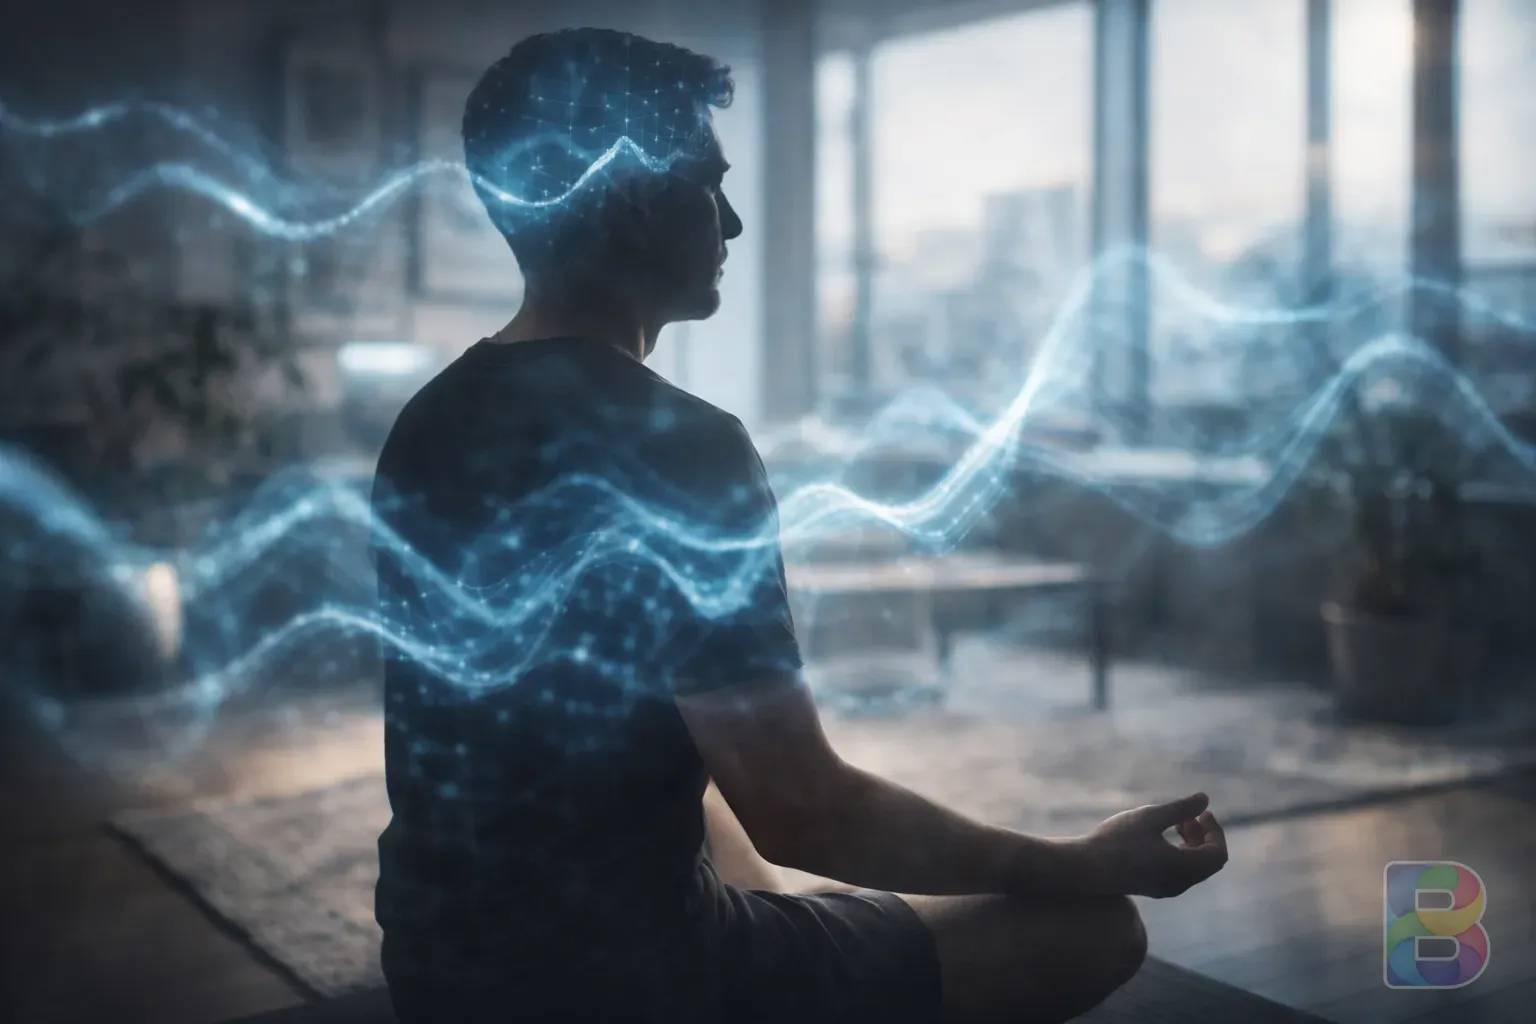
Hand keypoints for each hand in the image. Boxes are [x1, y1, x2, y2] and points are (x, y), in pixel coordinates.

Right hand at [1076, 792, 1227, 898]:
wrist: (1084, 868)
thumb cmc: (1116, 840)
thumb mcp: (1150, 817)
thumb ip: (1180, 808)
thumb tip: (1205, 799)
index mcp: (1182, 868)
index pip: (1217, 854)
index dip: (1215, 831)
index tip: (1202, 812)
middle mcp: (1179, 884)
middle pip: (1208, 862)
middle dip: (1204, 836)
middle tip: (1189, 815)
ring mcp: (1166, 889)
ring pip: (1194, 868)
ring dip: (1192, 844)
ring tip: (1175, 823)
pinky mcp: (1153, 888)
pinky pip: (1180, 872)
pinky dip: (1180, 854)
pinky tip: (1159, 838)